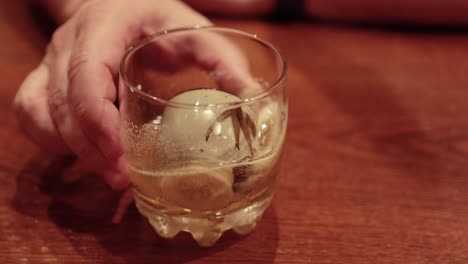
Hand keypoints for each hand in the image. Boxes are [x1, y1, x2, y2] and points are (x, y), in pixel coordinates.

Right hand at [14, 0, 252, 189]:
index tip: (121, 158)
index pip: (85, 74)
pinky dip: (55, 143)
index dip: (97, 121)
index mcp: (104, 27)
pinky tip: (85, 155)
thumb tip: (250, 95)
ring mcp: (51, 62)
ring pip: (41, 114)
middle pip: (61, 104)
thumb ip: (220, 57)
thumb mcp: (190, 28)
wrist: (120, 5)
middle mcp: (69, 44)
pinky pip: (32, 117)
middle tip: (122, 180)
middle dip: (90, 149)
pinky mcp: (44, 79)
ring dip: (74, 151)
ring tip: (111, 174)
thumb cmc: (156, 19)